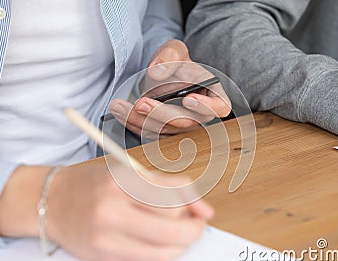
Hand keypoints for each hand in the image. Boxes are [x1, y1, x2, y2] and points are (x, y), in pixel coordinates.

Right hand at [46, 163, 212, 260]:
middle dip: (193, 228)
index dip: (194, 202)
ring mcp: (107, 239)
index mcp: (119, 182)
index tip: (201, 209)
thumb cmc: (92, 184)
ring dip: (181, 244)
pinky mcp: (105, 258)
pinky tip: (159, 242)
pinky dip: (162, 253)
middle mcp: (111, 211)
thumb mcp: (129, 173)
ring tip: (179, 234)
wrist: (52, 202)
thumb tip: (204, 210)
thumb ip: (168, 188)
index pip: (172, 194)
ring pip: (164, 251)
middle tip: (196, 224)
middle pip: (172, 226)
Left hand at [110, 39, 230, 139]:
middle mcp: (199, 114)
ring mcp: (181, 127)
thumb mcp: (173, 50)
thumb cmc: (174, 62)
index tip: (188, 100)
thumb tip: (157, 72)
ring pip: (164, 131)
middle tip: (141, 103)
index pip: (219, 107)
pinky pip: (149, 133)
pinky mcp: (164, 132)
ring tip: (118, 105)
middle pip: (186, 122)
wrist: (160, 74)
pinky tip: (119, 111)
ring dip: (140, 120)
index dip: (207, 107)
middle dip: (161, 114)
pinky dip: (132, 124)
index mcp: (211, 93)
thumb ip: (169, 55)